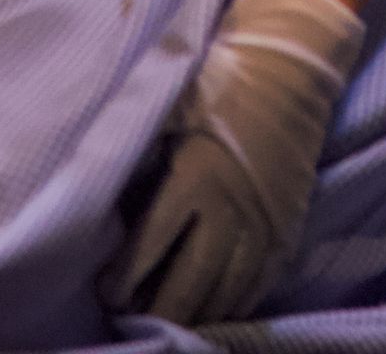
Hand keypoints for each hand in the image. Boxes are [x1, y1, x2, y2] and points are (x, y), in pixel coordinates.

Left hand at [112, 0, 363, 324]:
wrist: (289, 66)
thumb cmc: (221, 79)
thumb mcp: (170, 104)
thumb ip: (136, 147)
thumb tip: (96, 184)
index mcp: (195, 179)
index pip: (149, 249)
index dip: (123, 279)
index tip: (106, 289)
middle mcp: (230, 212)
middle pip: (188, 286)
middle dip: (155, 309)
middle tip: (130, 316)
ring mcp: (264, 226)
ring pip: (225, 295)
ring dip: (194, 314)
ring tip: (168, 320)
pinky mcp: (287, 228)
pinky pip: (258, 284)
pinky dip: (234, 305)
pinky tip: (214, 311)